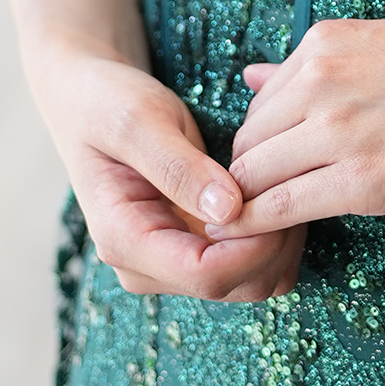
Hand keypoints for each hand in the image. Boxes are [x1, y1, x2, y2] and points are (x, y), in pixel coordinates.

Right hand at [30, 42, 304, 300]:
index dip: (256, 244)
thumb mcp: (138, 120)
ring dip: (280, 240)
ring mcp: (171, 261)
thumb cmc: (107, 102)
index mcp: (124, 240)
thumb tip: (229, 209)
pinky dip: (274, 234)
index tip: (281, 195)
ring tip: (287, 182)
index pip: (207, 275)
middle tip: (295, 181)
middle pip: (237, 286)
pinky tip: (276, 189)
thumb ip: (178, 166)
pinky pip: (250, 262)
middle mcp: (147, 265)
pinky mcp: (194, 247)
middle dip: (276, 242)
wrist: (89, 99)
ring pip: (252, 281)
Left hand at [227, 16, 384, 228]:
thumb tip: (250, 74)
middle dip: (249, 179)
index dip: (263, 146)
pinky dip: (259, 228)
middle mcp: (320, 79)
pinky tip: (266, 240)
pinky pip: (281, 208)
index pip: (257, 106)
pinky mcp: (363, 180)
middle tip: (271, 209)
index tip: (280, 172)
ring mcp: (338, 129)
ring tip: (272, 231)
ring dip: (252, 207)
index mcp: (324, 44)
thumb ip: (314, 68)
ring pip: (253, 177)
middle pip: (245, 143)